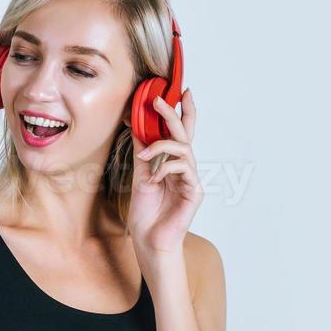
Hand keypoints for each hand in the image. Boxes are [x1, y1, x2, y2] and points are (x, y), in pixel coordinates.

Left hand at [128, 89, 201, 259]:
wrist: (149, 239)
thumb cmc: (146, 211)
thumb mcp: (140, 174)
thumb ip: (143, 150)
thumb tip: (136, 124)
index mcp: (173, 163)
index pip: (180, 132)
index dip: (183, 111)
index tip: (181, 91)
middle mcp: (185, 168)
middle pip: (185, 134)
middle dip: (174, 114)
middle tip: (160, 99)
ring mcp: (191, 179)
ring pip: (184, 148)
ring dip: (161, 146)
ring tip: (144, 155)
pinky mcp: (194, 191)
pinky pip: (183, 168)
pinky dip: (165, 168)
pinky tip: (154, 178)